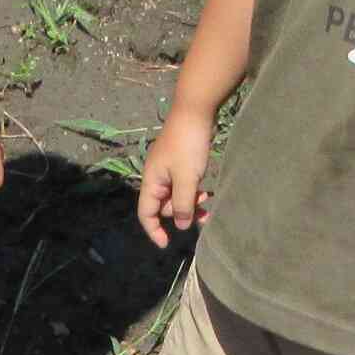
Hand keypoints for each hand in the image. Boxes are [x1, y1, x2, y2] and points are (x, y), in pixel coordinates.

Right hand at [136, 113, 213, 247]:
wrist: (195, 111)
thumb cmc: (188, 144)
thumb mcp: (187, 178)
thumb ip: (183, 204)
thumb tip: (182, 225)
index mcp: (151, 181)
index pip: (146, 213)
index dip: (154, 230)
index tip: (166, 244)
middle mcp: (156, 177)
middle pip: (164, 207)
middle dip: (181, 213)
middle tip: (202, 212)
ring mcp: (168, 170)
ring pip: (176, 197)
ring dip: (190, 203)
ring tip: (208, 203)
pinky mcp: (180, 163)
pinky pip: (184, 186)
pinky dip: (193, 192)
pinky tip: (206, 192)